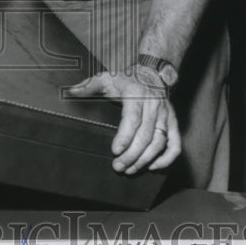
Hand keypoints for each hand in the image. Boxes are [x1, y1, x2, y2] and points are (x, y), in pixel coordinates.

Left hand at [66, 68, 180, 174]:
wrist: (152, 74)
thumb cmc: (126, 79)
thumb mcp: (105, 78)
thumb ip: (88, 86)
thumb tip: (70, 91)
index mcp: (136, 94)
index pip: (132, 118)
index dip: (125, 136)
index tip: (115, 151)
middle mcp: (153, 106)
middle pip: (145, 135)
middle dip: (132, 154)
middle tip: (118, 167)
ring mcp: (166, 115)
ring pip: (159, 142)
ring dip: (145, 160)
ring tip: (130, 170)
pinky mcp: (173, 123)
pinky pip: (175, 144)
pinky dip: (167, 158)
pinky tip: (153, 167)